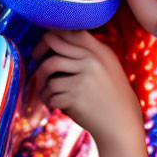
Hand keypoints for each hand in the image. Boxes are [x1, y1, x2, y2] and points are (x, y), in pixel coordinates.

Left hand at [26, 29, 144, 150]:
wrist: (122, 125)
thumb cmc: (110, 96)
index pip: (70, 30)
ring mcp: (84, 77)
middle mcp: (93, 59)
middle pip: (53, 43)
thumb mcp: (107, 67)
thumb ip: (87, 52)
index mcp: (100, 51)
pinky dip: (49, 100)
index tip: (44, 44)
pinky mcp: (76, 95)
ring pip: (48, 68)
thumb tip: (52, 38)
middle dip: (38, 52)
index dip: (52, 34)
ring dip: (43, 83)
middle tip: (34, 61)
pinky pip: (50, 92)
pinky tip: (54, 105)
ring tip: (47, 93)